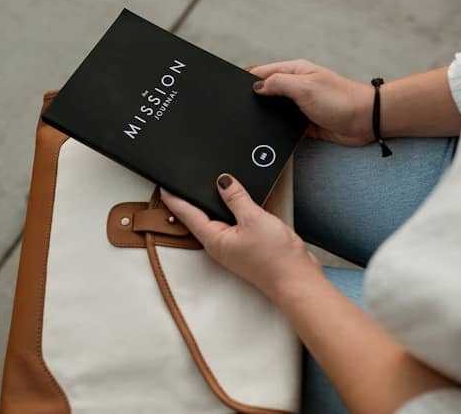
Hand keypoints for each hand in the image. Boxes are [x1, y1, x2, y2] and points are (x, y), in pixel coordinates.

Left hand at [159, 173, 321, 300]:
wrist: (297, 280)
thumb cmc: (274, 258)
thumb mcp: (253, 218)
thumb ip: (236, 197)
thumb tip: (222, 181)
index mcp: (214, 239)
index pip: (187, 214)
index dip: (174, 198)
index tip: (163, 184)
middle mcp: (220, 244)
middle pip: (200, 217)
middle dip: (192, 199)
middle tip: (181, 181)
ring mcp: (234, 246)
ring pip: (220, 219)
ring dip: (216, 203)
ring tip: (209, 187)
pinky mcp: (249, 245)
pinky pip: (237, 223)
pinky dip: (236, 209)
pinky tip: (241, 199)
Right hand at [250, 59, 374, 145]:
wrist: (365, 122)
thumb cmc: (341, 100)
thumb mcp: (304, 87)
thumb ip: (278, 83)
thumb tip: (256, 87)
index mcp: (295, 71)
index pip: (263, 72)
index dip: (247, 80)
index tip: (232, 90)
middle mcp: (296, 86)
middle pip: (267, 91)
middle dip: (254, 99)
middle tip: (239, 109)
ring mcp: (300, 105)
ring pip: (274, 110)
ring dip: (267, 115)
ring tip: (253, 121)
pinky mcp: (304, 123)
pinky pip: (284, 126)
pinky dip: (278, 129)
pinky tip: (270, 134)